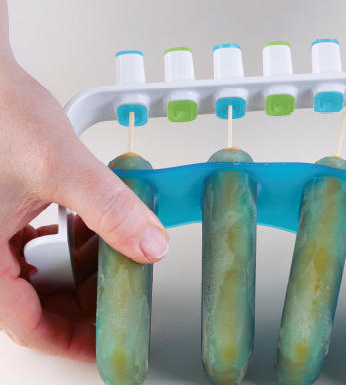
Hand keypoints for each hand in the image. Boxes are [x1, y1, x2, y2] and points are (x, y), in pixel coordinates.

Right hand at [0, 61, 168, 360]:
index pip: (25, 323)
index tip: (104, 348)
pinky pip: (29, 243)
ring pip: (34, 273)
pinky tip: (84, 229)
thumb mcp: (62, 168)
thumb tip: (150, 247)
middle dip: (80, 303)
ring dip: (77, 269)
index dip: (69, 340)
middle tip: (120, 302)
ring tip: (112, 258)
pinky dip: (64, 242)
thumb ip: (110, 210)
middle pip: (32, 302)